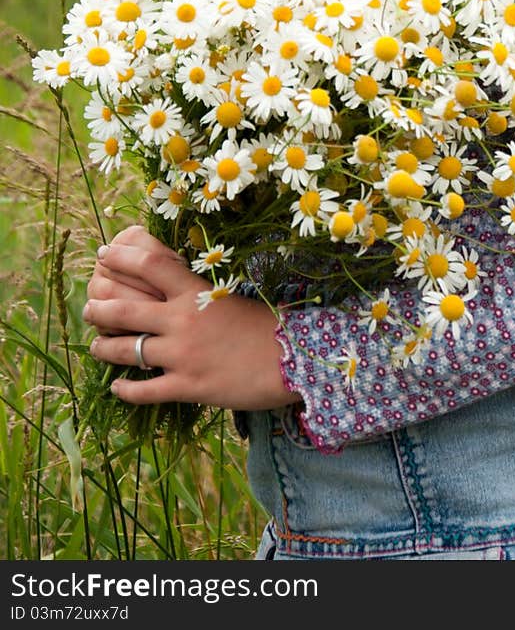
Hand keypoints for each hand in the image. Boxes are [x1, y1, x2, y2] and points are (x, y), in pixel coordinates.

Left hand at [83, 226, 298, 410]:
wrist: (295, 358)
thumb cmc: (269, 325)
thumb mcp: (231, 298)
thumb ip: (201, 295)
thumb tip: (179, 289)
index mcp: (196, 292)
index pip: (149, 265)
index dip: (121, 257)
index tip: (104, 254)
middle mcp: (183, 320)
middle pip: (125, 308)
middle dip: (98, 307)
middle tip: (88, 306)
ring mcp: (183, 355)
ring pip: (127, 350)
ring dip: (103, 347)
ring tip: (94, 345)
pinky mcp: (188, 386)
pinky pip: (144, 391)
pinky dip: (125, 390)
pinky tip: (115, 387)